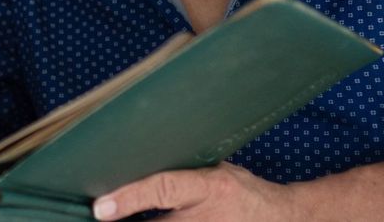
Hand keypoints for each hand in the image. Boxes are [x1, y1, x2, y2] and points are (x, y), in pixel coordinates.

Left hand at [92, 162, 297, 220]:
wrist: (283, 219)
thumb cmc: (242, 191)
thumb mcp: (214, 172)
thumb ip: (179, 173)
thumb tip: (134, 167)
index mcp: (210, 187)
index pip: (163, 189)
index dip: (130, 198)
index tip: (101, 208)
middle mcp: (208, 218)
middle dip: (126, 221)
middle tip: (104, 213)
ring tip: (118, 217)